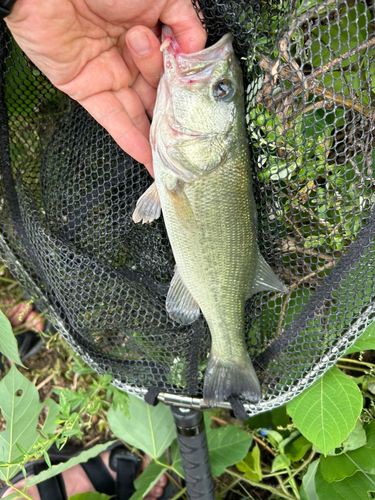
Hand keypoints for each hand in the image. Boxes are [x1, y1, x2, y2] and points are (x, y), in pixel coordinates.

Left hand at [5, 0, 206, 175]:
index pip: (172, 69)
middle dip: (172, 116)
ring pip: (137, 111)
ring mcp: (108, 74)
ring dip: (154, 136)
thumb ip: (186, 22)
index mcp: (149, 32)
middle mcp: (129, 56)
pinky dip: (130, 139)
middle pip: (157, 93)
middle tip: (189, 136)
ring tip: (172, 159)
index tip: (200, 106)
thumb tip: (198, 51)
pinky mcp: (86, 89)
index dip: (186, 88)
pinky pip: (111, 118)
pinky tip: (148, 157)